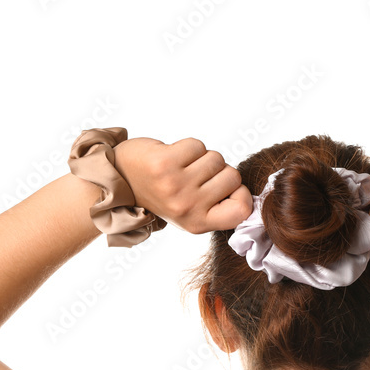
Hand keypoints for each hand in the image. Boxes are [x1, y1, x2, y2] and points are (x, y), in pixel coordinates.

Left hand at [113, 137, 252, 233]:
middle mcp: (189, 207)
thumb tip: (249, 197)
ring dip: (202, 157)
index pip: (242, 210)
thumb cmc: (161, 195)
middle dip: (219, 171)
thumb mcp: (189, 213)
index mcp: (199, 224)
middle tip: (196, 176)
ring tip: (183, 167)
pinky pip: (197, 146)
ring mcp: (177, 186)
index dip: (242, 194)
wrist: (120, 184)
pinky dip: (188, 147)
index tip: (227, 190)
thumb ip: (216, 208)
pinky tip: (173, 157)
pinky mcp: (165, 164)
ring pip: (216, 158)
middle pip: (233, 176)